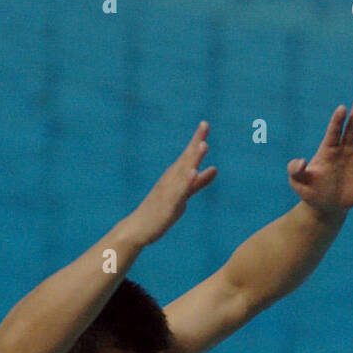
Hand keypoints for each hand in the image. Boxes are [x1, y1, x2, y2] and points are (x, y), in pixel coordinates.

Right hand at [129, 121, 217, 243]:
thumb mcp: (184, 194)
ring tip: (203, 145)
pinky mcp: (167, 206)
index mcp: (174, 176)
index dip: (196, 140)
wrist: (137, 229)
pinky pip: (178, 193)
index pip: (188, 156)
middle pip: (185, 159)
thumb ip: (199, 182)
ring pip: (182, 173)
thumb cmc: (159, 211)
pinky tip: (193, 172)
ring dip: (192, 159)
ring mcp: (168, 192)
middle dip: (195, 143)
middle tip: (205, 125)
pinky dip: (186, 182)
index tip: (205, 123)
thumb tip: (215, 168)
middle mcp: (170, 180)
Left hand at [287, 100, 352, 216]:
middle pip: (351, 129)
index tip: (342, 109)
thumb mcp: (298, 183)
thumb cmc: (312, 192)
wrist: (328, 207)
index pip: (334, 131)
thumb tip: (301, 161)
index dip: (337, 120)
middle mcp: (344, 149)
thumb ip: (295, 170)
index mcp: (328, 149)